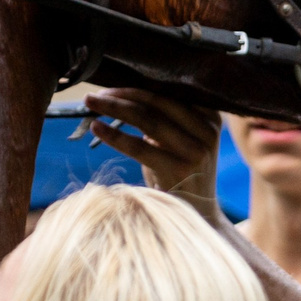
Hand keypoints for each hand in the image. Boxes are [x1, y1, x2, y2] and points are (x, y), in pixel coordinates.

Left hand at [84, 87, 224, 220]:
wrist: (197, 215)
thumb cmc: (179, 172)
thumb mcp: (177, 140)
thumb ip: (163, 116)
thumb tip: (122, 92)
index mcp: (210, 116)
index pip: (169, 92)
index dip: (136, 86)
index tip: (108, 85)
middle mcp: (208, 130)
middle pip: (157, 103)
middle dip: (121, 95)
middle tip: (92, 94)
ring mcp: (196, 150)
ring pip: (147, 120)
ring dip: (114, 108)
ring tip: (89, 104)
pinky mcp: (179, 169)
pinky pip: (139, 146)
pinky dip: (114, 135)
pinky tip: (96, 127)